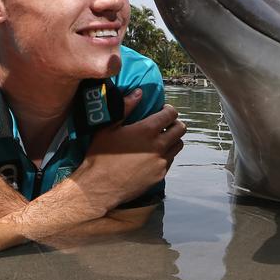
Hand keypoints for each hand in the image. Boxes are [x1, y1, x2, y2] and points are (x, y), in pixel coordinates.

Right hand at [72, 89, 185, 210]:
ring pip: (178, 146)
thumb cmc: (100, 155)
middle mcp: (158, 146)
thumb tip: (139, 92)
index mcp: (146, 130)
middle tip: (166, 123)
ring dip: (173, 139)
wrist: (99, 187)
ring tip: (162, 139)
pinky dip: (166, 155)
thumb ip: (126, 107)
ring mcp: (161, 162)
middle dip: (175, 123)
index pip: (170, 114)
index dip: (169, 109)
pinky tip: (153, 155)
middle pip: (181, 129)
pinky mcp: (159, 176)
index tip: (163, 110)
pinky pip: (170, 161)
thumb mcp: (108, 127)